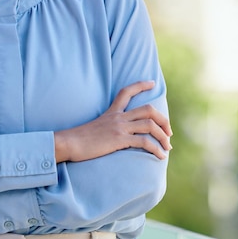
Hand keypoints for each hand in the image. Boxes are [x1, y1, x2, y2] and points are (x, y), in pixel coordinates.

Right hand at [54, 80, 172, 161]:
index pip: (126, 92)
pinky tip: (160, 156)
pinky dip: (156, 149)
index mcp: (111, 112)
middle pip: (148, 109)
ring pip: (150, 125)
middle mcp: (118, 117)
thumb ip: (105, 127)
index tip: (152, 83)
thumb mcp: (93, 127)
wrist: (68, 143)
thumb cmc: (78, 139)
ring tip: (168, 147)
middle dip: (163, 119)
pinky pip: (144, 142)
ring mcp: (119, 127)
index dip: (141, 85)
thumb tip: (111, 135)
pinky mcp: (119, 139)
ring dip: (163, 136)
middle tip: (169, 131)